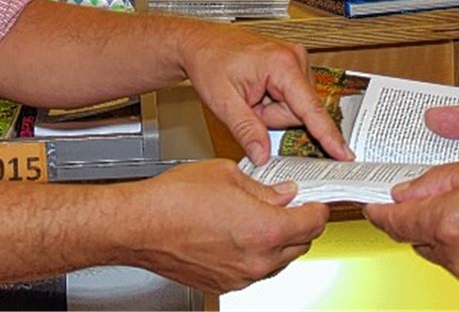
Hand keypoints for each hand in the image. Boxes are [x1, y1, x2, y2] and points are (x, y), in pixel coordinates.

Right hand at [122, 158, 329, 293]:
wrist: (140, 226)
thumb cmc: (174, 199)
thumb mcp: (226, 175)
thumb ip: (262, 187)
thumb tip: (282, 193)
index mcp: (264, 229)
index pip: (312, 223)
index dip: (318, 208)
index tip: (317, 202)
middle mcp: (257, 260)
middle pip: (301, 244)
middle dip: (301, 224)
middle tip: (292, 205)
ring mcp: (241, 276)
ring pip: (279, 261)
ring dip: (280, 241)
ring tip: (262, 216)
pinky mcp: (225, 284)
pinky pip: (255, 270)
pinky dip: (257, 253)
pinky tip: (241, 233)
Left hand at [180, 27, 351, 163]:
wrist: (200, 43)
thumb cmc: (209, 61)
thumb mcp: (223, 102)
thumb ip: (246, 131)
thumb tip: (263, 156)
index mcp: (281, 64)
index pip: (310, 108)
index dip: (328, 134)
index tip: (345, 153)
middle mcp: (294, 58)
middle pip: (299, 112)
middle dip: (271, 117)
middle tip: (247, 104)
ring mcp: (294, 60)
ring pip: (295, 108)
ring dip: (271, 111)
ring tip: (250, 95)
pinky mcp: (291, 65)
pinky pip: (291, 99)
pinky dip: (273, 102)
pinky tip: (257, 92)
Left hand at [363, 154, 458, 307]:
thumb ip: (435, 181)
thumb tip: (405, 191)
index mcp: (446, 221)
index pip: (395, 222)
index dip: (381, 213)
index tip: (374, 207)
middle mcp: (457, 255)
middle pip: (420, 240)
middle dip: (423, 223)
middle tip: (441, 204)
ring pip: (447, 257)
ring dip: (452, 240)